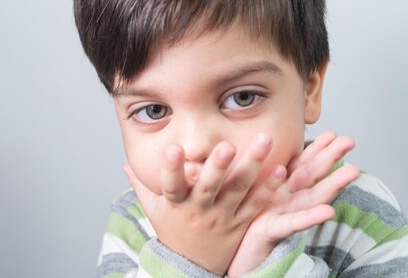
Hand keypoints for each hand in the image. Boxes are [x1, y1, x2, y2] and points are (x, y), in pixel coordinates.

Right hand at [124, 133, 287, 275]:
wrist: (191, 268)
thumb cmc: (172, 232)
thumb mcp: (153, 211)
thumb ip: (141, 185)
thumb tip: (125, 163)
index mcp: (176, 204)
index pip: (170, 185)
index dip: (170, 168)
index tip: (172, 149)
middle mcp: (200, 209)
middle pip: (210, 186)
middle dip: (218, 165)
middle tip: (226, 146)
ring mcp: (223, 217)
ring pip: (238, 190)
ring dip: (252, 165)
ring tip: (264, 141)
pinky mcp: (241, 223)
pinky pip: (257, 205)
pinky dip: (269, 188)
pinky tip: (282, 169)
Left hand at [227, 132, 360, 276]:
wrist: (232, 257)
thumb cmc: (242, 224)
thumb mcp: (248, 192)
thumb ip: (256, 173)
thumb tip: (257, 145)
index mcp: (278, 188)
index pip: (300, 164)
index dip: (316, 148)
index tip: (332, 133)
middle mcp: (285, 200)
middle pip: (311, 175)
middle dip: (330, 158)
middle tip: (350, 142)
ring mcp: (283, 215)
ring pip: (311, 197)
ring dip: (333, 184)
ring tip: (353, 171)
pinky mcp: (273, 231)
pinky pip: (292, 224)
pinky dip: (311, 218)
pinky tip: (328, 211)